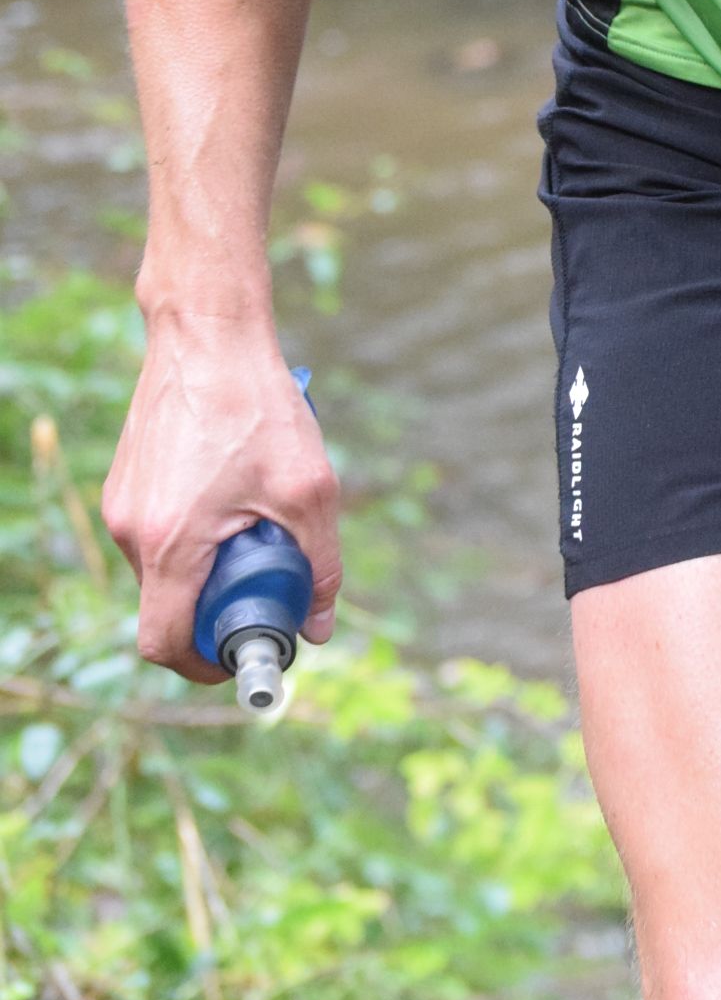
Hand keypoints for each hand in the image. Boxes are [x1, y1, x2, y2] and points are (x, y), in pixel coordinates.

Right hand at [102, 311, 341, 679]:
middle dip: (218, 609)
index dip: (203, 667)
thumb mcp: (310, 488)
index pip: (165, 642)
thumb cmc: (259, 405)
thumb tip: (319, 625)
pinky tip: (233, 491)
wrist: (208, 332)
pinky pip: (158, 532)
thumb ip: (320, 564)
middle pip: (168, 606)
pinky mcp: (125, 482)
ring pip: (165, 568)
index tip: (242, 655)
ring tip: (257, 520)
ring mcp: (122, 505)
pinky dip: (196, 533)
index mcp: (170, 544)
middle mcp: (131, 531)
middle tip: (269, 584)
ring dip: (210, 565)